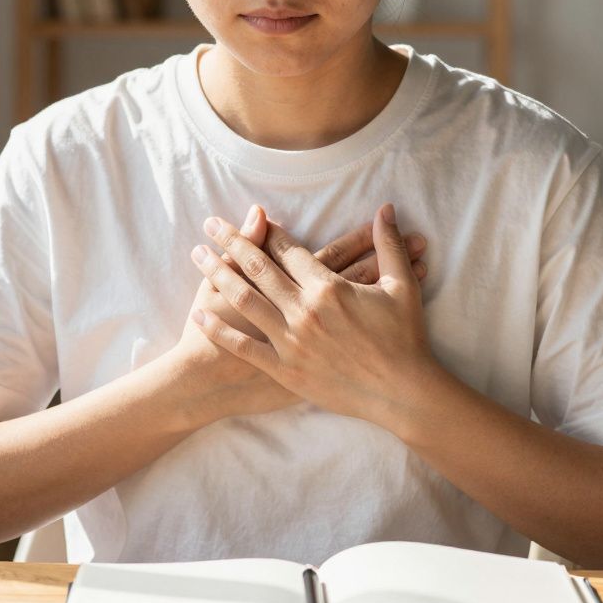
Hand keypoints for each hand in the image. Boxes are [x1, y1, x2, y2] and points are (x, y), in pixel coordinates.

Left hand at [188, 203, 437, 426]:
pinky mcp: (285, 370)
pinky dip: (219, 330)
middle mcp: (303, 310)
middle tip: (210, 223)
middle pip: (258, 267)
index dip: (268, 231)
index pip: (289, 250)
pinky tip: (198, 313)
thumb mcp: (401, 286)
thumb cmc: (405, 338)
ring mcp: (290, 341)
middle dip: (231, 241)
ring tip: (197, 256)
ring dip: (217, 275)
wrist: (402, 393)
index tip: (251, 217)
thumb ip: (388, 245)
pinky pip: (244, 347)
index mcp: (328, 287)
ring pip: (244, 300)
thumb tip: (386, 209)